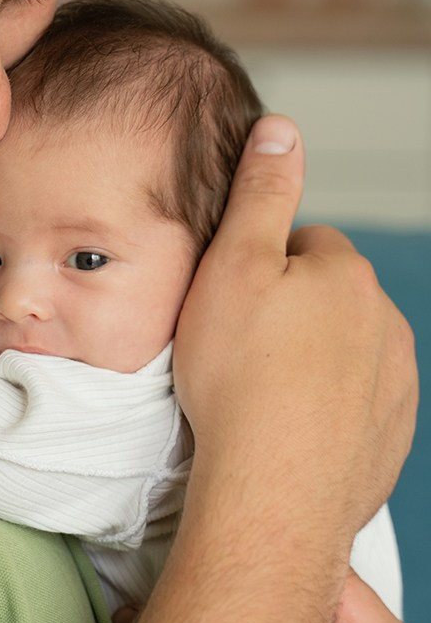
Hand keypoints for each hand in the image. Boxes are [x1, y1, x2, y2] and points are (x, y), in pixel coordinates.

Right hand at [174, 116, 416, 552]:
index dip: (256, 269)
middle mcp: (386, 324)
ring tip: (257, 395)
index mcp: (346, 275)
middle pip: (326, 301)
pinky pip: (353, 408)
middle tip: (235, 350)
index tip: (227, 303)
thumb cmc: (239, 381)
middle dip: (289, 315)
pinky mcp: (390, 439)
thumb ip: (260, 193)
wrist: (272, 493)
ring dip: (308, 364)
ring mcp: (394, 386)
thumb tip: (281, 128)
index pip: (302, 244)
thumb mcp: (231, 266)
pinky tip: (284, 430)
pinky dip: (323, 413)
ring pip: (343, 354)